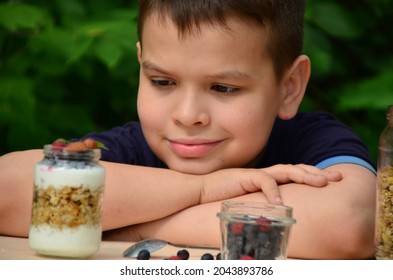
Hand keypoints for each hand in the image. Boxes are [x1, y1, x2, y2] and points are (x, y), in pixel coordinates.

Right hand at [200, 164, 341, 204]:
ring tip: (321, 183)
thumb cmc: (221, 196)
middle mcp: (264, 173)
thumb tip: (276, 213)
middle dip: (317, 172)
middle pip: (296, 169)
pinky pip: (263, 181)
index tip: (330, 180)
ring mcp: (255, 174)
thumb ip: (261, 202)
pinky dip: (273, 191)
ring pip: (285, 170)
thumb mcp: (247, 200)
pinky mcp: (244, 177)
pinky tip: (281, 202)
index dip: (312, 175)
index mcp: (266, 178)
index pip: (294, 173)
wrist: (199, 190)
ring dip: (304, 176)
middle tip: (337, 177)